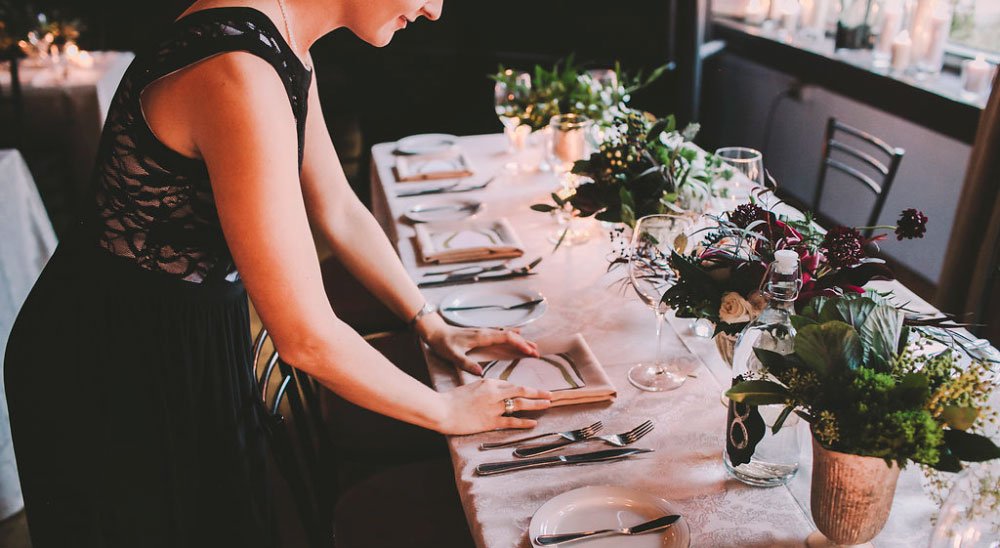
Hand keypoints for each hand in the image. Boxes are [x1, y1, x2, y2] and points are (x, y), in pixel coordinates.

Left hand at [416, 314, 538, 374]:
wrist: (435, 331)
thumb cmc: (443, 343)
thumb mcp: (452, 355)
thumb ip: (466, 363)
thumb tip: (480, 372)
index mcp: (482, 336)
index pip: (507, 338)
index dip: (520, 344)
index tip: (531, 352)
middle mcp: (486, 332)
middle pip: (511, 335)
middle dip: (525, 343)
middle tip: (537, 353)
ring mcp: (485, 331)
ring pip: (508, 334)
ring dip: (521, 339)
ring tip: (533, 347)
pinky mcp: (482, 333)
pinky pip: (502, 333)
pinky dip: (512, 335)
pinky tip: (518, 334)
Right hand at [437, 379, 551, 434]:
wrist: (441, 409)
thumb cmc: (452, 399)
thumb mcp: (470, 388)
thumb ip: (484, 390)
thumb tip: (494, 393)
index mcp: (489, 382)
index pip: (511, 384)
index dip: (524, 388)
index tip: (533, 390)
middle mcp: (494, 393)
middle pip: (521, 391)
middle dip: (537, 393)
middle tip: (551, 394)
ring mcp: (494, 407)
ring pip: (520, 404)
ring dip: (536, 404)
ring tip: (548, 404)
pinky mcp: (491, 421)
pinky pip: (511, 421)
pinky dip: (524, 422)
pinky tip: (534, 423)